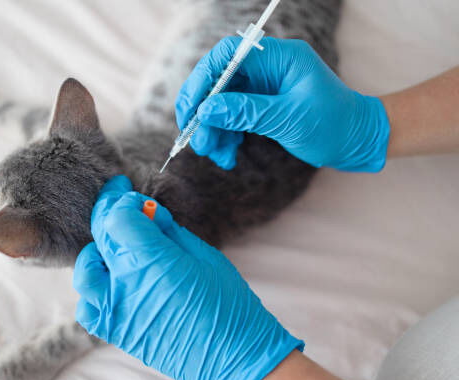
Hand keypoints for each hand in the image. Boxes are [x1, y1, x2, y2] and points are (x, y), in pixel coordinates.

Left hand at [73, 175, 302, 379]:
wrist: (233, 356)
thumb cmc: (227, 303)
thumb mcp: (202, 254)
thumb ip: (168, 230)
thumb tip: (148, 212)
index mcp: (150, 260)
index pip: (117, 217)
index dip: (123, 200)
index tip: (131, 193)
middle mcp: (124, 284)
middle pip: (100, 235)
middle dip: (109, 210)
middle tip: (118, 197)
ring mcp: (115, 310)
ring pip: (85, 269)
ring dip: (98, 250)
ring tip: (118, 245)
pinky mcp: (116, 332)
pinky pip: (88, 306)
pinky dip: (94, 289)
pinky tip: (113, 281)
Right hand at [175, 36, 389, 171]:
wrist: (357, 141)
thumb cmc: (334, 125)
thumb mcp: (289, 119)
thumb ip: (246, 112)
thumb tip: (206, 111)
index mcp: (279, 58)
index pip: (228, 56)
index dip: (203, 79)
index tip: (191, 109)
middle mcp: (268, 68)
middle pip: (219, 82)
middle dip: (205, 113)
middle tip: (198, 141)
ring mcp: (263, 88)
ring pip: (221, 103)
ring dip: (212, 130)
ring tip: (214, 154)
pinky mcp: (261, 106)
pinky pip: (232, 118)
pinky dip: (225, 137)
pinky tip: (227, 156)